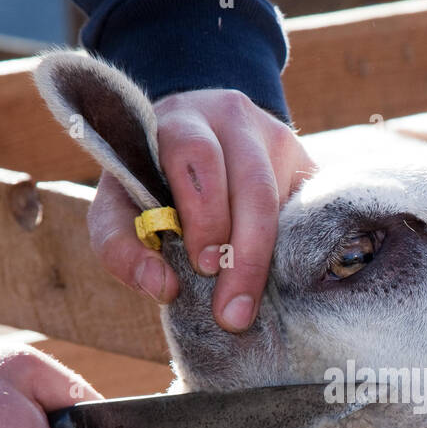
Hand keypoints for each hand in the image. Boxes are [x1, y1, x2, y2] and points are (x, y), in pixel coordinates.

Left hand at [87, 88, 315, 331]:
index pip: (198, 157)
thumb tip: (161, 287)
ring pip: (284, 200)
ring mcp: (275, 135)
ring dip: (269, 259)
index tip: (204, 267)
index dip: (205, 214)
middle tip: (233, 310)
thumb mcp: (117, 209)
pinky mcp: (304, 161)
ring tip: (251, 304)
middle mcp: (231, 117)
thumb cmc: (147, 181)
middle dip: (245, 252)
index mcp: (180, 120)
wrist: (191, 138)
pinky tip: (279, 282)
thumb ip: (121, 248)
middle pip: (252, 184)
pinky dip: (296, 249)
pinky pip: (309, 209)